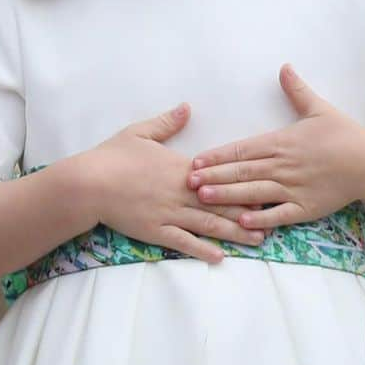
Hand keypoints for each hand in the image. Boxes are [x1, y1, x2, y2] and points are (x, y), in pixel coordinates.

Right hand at [76, 104, 263, 264]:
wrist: (87, 183)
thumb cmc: (112, 156)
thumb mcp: (140, 132)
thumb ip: (167, 122)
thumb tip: (187, 107)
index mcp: (181, 168)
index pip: (220, 176)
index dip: (245, 182)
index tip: (268, 185)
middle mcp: (181, 192)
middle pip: (222, 203)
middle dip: (250, 212)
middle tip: (276, 218)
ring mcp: (169, 214)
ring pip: (208, 225)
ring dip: (235, 233)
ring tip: (258, 240)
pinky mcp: (156, 231)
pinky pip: (183, 242)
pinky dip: (202, 250)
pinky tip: (219, 257)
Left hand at [188, 65, 364, 229]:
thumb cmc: (344, 135)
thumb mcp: (319, 109)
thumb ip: (297, 90)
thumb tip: (284, 67)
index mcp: (281, 142)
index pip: (242, 149)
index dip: (217, 156)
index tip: (196, 160)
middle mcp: (282, 166)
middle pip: (241, 172)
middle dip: (213, 176)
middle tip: (187, 181)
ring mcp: (292, 188)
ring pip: (253, 192)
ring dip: (227, 195)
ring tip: (204, 198)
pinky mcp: (305, 208)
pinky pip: (278, 215)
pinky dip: (260, 218)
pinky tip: (242, 221)